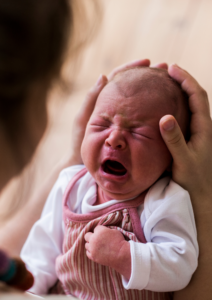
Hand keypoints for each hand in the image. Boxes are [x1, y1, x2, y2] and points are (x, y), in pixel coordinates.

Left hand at [70, 59, 167, 164]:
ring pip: (138, 99)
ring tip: (168, 82)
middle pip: (132, 86)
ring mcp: (122, 117)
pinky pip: (140, 116)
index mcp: (103, 99)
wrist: (82, 161)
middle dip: (147, 75)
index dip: (132, 68)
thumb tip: (103, 76)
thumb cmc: (80, 141)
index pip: (119, 77)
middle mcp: (114, 105)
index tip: (147, 61)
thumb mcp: (83, 119)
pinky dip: (150, 108)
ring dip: (152, 90)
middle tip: (164, 69)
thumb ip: (91, 100)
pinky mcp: (128, 128)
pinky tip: (163, 106)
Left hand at [84, 225, 130, 278]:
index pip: (96, 228)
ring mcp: (92, 248)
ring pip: (86, 244)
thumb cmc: (120, 242)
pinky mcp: (93, 256)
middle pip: (87, 235)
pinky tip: (96, 251)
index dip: (100, 230)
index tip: (104, 234)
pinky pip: (88, 252)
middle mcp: (93, 239)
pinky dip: (91, 251)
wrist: (121, 255)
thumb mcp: (114, 231)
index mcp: (99, 231)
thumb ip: (105, 230)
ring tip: (97, 246)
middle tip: (97, 239)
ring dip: (91, 244)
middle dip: (91, 236)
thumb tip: (102, 231)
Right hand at [159, 64, 211, 209]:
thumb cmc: (193, 180)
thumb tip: (165, 117)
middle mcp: (204, 127)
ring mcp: (198, 133)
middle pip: (196, 97)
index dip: (186, 80)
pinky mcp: (192, 139)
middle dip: (184, 81)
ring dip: (181, 91)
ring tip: (167, 84)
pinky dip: (178, 105)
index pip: (197, 96)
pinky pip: (186, 116)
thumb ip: (174, 140)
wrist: (201, 195)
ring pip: (192, 105)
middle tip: (168, 71)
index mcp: (204, 128)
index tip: (172, 68)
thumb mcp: (183, 161)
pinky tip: (166, 107)